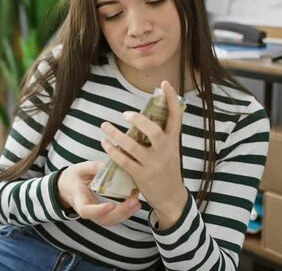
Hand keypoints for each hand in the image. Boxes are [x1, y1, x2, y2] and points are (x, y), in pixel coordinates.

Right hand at [57, 160, 140, 225]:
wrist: (67, 187)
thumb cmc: (73, 177)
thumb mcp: (80, 169)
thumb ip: (93, 167)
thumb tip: (108, 166)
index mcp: (78, 199)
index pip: (86, 211)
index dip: (98, 211)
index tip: (111, 205)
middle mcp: (87, 210)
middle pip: (103, 220)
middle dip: (120, 213)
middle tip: (134, 202)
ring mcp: (96, 214)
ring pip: (110, 221)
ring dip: (126, 214)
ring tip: (137, 203)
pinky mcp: (103, 213)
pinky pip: (114, 217)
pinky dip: (125, 212)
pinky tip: (135, 203)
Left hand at [100, 81, 187, 228]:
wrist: (171, 197)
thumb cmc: (167, 169)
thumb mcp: (170, 150)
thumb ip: (161, 134)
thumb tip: (145, 115)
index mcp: (173, 141)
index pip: (176, 116)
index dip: (171, 99)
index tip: (164, 84)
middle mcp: (165, 151)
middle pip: (153, 131)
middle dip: (138, 120)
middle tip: (124, 114)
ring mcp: (153, 164)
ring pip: (133, 146)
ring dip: (116, 135)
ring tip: (104, 126)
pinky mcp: (142, 175)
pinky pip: (124, 160)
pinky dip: (113, 151)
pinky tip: (105, 144)